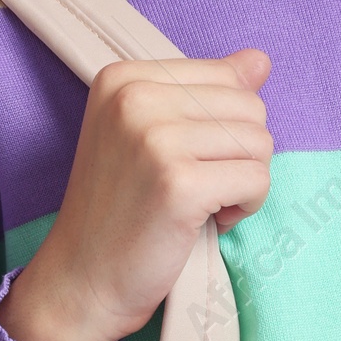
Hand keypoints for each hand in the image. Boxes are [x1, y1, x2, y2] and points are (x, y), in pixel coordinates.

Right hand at [0, 49, 272, 340]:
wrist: (80, 280)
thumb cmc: (118, 213)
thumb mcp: (149, 136)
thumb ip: (203, 92)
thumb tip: (258, 60)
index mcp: (124, 78)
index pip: (227, 77)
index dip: (222, 128)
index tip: (183, 161)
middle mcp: (135, 98)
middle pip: (249, 107)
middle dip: (238, 155)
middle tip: (195, 189)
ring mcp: (154, 138)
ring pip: (259, 142)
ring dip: (244, 182)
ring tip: (201, 205)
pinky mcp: (178, 183)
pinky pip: (257, 180)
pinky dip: (246, 207)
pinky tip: (207, 221)